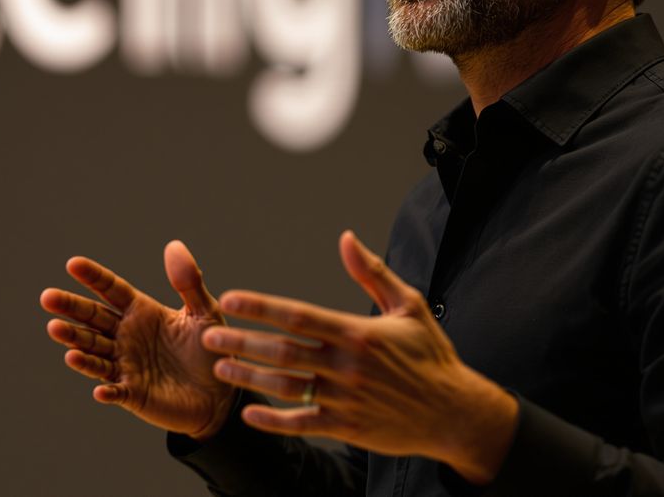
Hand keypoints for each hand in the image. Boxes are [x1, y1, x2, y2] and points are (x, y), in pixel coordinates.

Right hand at [40, 241, 236, 440]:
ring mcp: (126, 365)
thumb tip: (173, 246)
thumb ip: (189, 282)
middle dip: (70, 308)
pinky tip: (99, 388)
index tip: (73, 263)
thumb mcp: (204, 312)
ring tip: (56, 330)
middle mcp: (126, 336)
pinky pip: (115, 390)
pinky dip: (106, 389)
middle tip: (47, 297)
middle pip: (93, 319)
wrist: (220, 394)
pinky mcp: (133, 394)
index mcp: (141, 312)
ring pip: (94, 352)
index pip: (111, 290)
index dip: (93, 277)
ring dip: (76, 343)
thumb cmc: (210, 349)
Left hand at [200, 230, 518, 484]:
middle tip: (209, 334)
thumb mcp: (408, 306)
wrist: (455, 412)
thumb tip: (346, 237)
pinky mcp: (348, 427)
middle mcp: (347, 365)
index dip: (261, 306)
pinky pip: (303, 424)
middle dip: (242, 341)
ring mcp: (346, 398)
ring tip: (220, 366)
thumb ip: (372, 273)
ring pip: (287, 387)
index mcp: (358, 332)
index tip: (230, 298)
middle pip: (284, 351)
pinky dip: (274, 420)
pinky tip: (249, 413)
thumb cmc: (430, 355)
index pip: (299, 315)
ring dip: (250, 377)